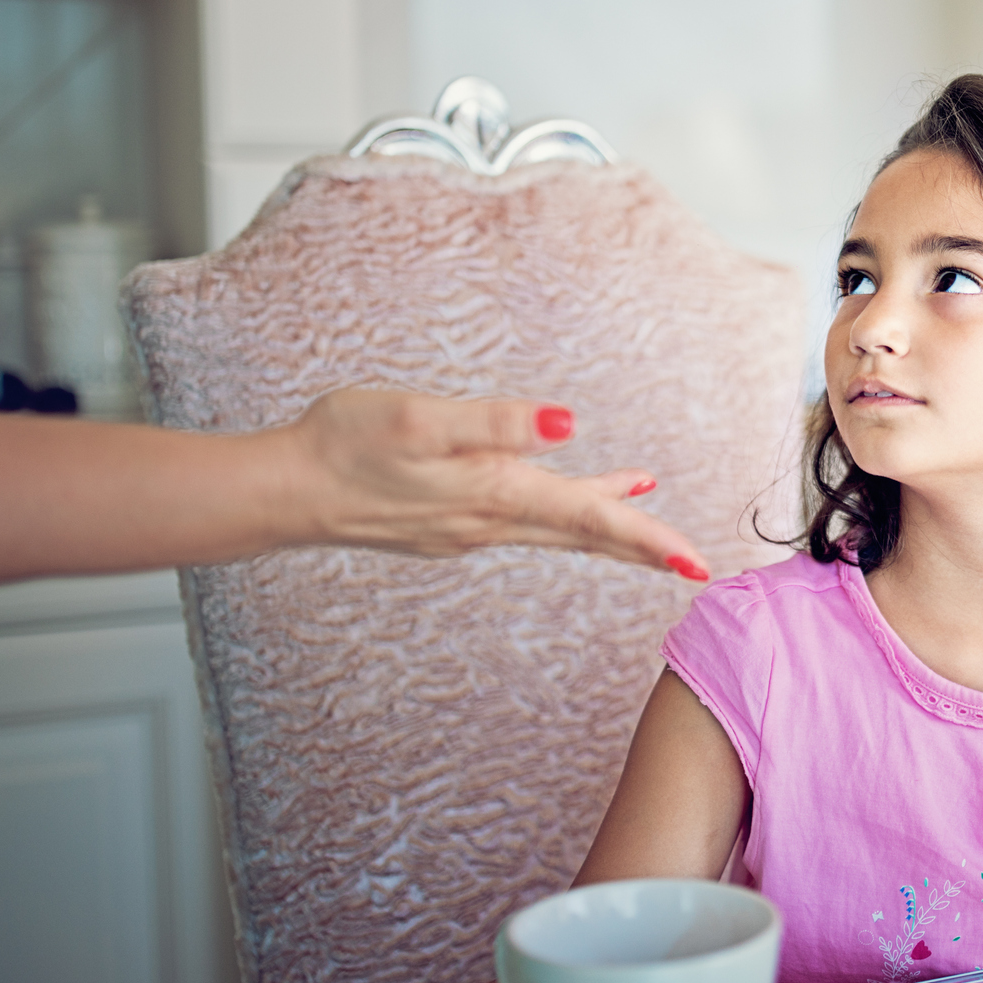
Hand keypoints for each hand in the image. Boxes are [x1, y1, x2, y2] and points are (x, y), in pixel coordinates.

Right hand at [280, 389, 710, 577]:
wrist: (285, 489)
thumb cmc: (347, 443)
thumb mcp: (423, 418)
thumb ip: (497, 422)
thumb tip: (570, 423)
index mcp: (497, 492)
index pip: (592, 518)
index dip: (649, 538)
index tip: (697, 565)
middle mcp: (491, 520)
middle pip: (586, 535)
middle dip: (644, 546)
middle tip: (697, 565)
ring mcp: (471, 527)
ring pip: (557, 529)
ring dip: (606, 523)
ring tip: (646, 503)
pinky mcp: (450, 524)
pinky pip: (526, 524)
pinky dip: (561, 513)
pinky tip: (562, 494)